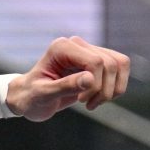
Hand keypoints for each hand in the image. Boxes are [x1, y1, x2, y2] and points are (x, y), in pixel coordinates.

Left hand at [7, 36, 130, 118]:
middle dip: (104, 90)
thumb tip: (90, 79)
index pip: (95, 62)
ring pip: (120, 64)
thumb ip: (65, 86)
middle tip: (87, 104)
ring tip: (93, 103)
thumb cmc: (31, 97)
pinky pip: (120, 69)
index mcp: (61, 47)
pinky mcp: (97, 61)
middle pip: (110, 63)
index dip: (95, 84)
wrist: (29, 99)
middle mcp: (76, 44)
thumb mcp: (44, 95)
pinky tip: (98, 99)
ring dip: (112, 89)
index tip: (80, 101)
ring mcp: (88, 51)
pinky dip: (115, 88)